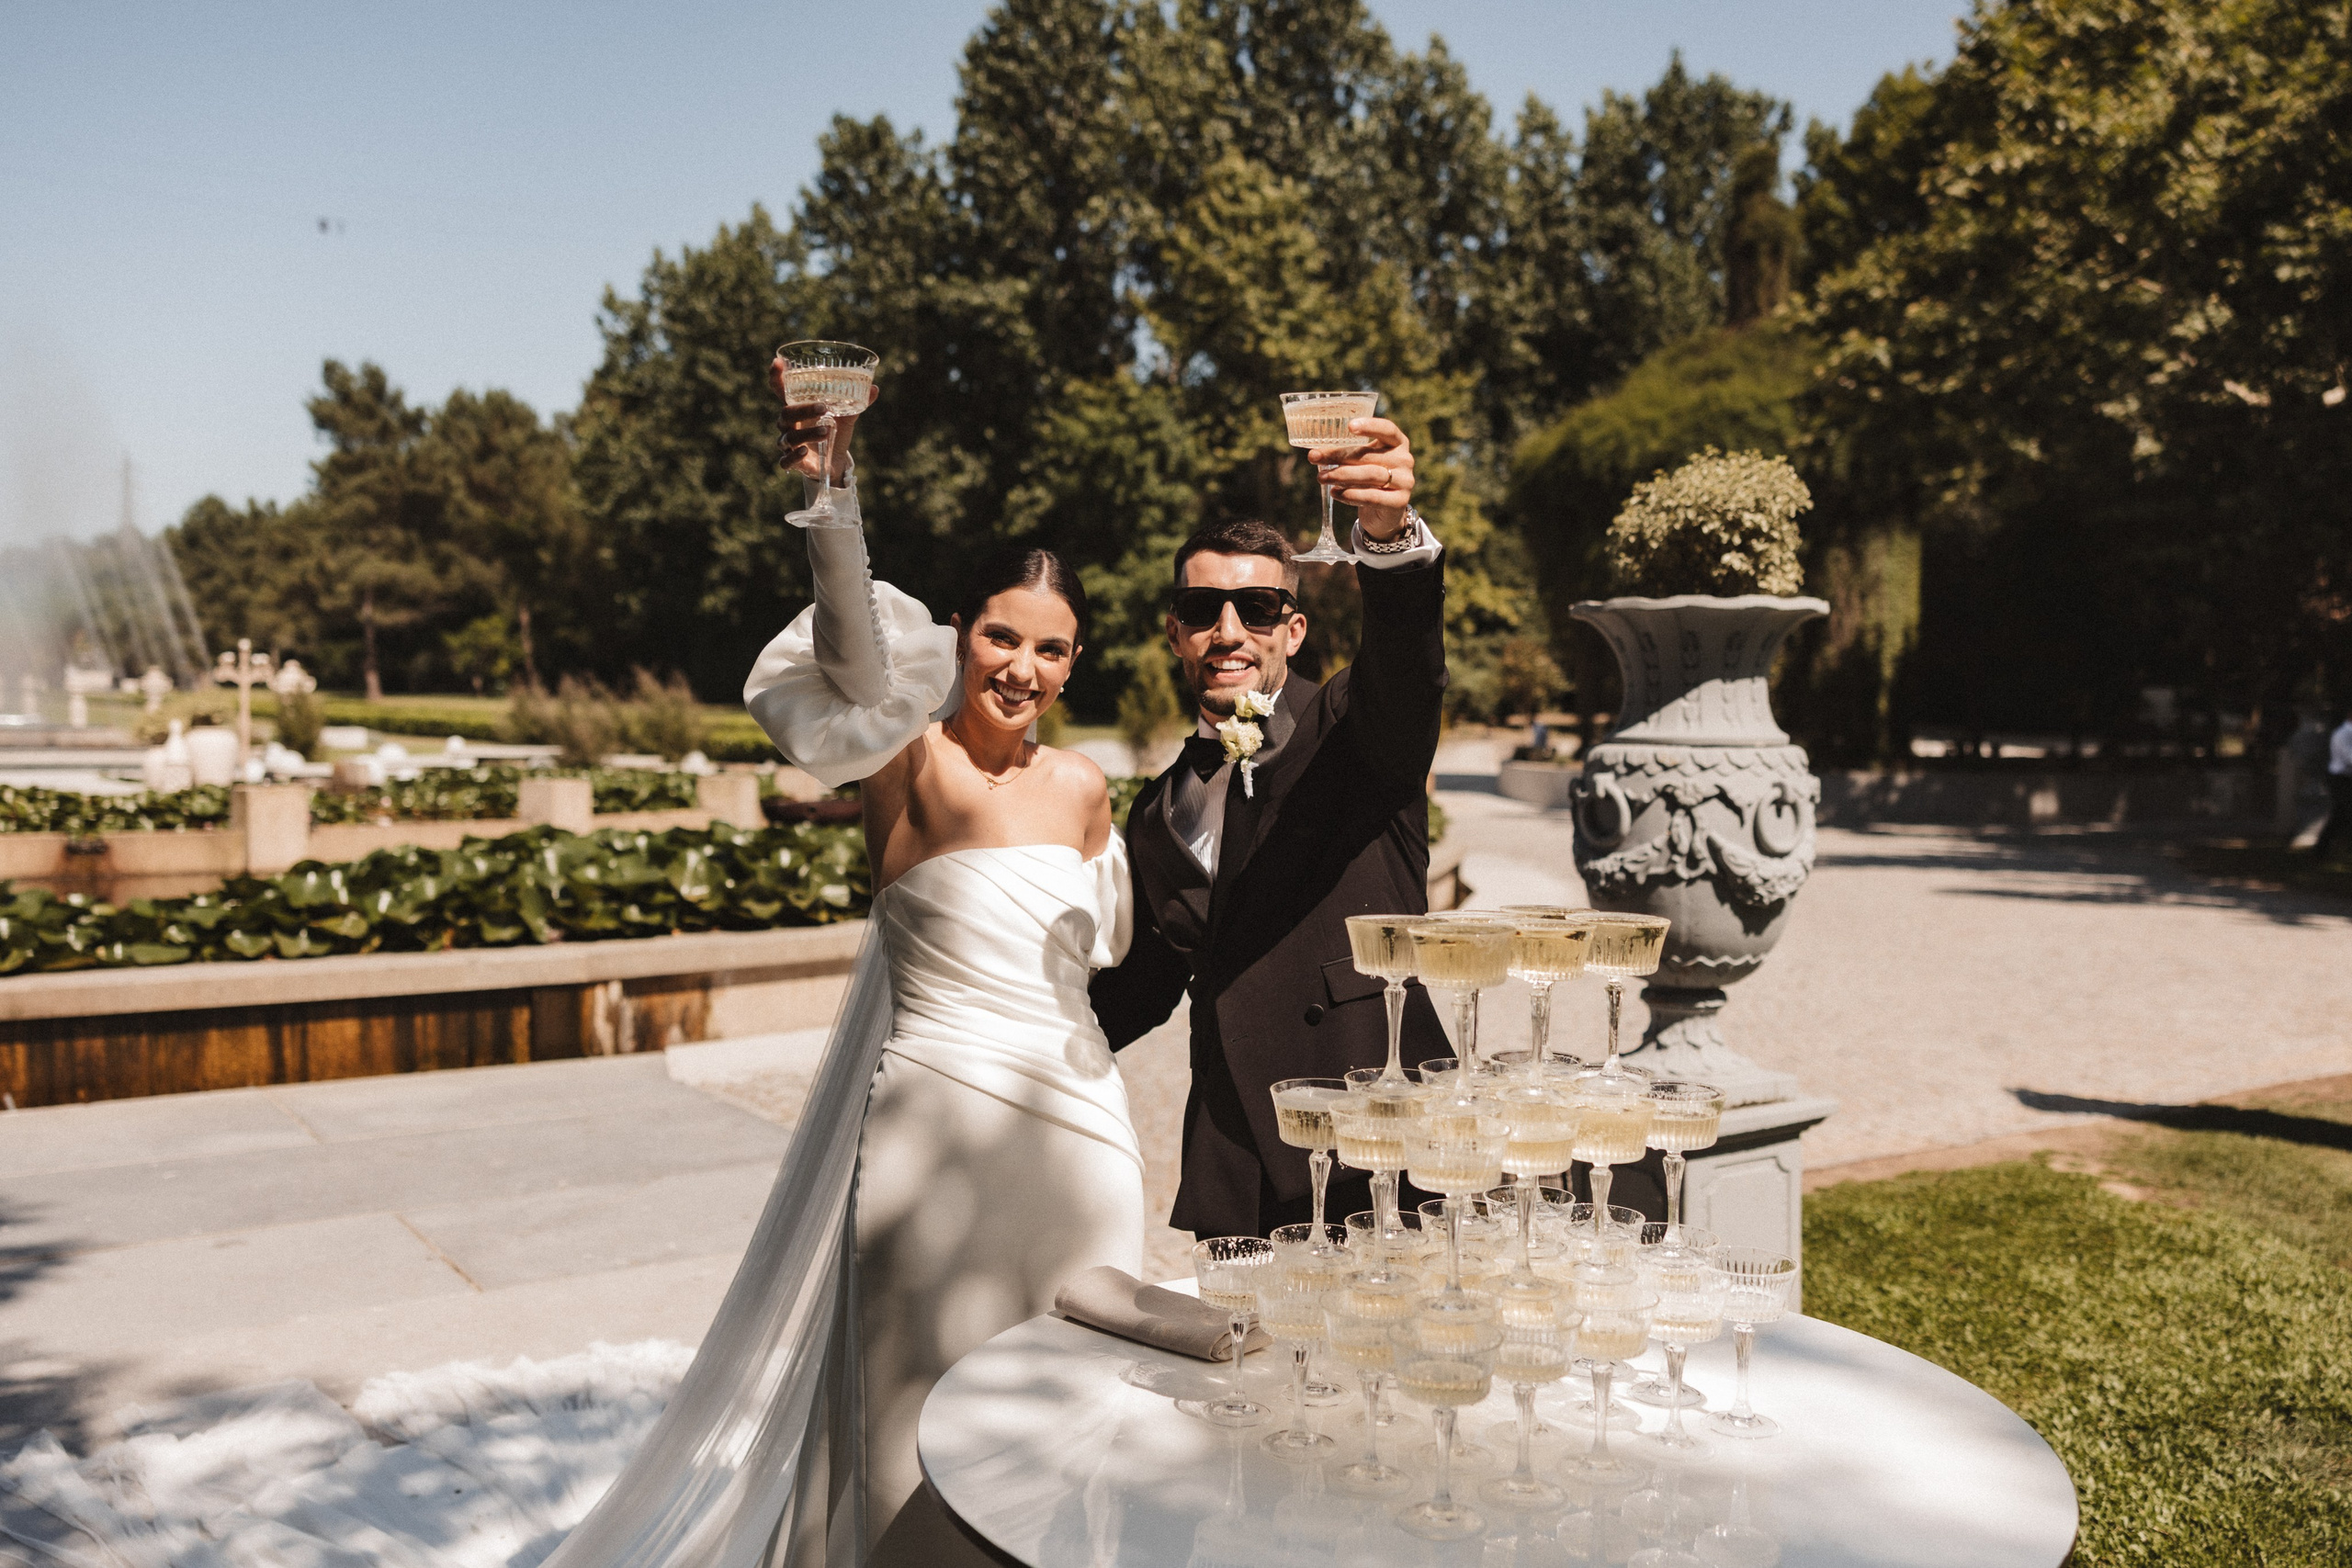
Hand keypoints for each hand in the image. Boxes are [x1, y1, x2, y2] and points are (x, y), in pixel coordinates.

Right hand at [769, 356, 878, 482]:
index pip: (781, 391)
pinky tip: (804, 452)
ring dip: (807, 433)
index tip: (777, 362)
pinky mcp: (795, 463)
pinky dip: (793, 456)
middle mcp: (790, 425)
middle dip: (803, 409)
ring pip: (789, 437)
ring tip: (826, 431)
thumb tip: (874, 388)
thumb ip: (857, 403)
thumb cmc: (834, 433)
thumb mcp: (846, 417)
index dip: (776, 377)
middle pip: (786, 414)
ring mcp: (789, 444)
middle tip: (823, 408)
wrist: (836, 462)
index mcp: (798, 408)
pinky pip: (785, 461)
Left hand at [1312, 417, 1414, 539]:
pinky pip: (1371, 496)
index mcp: (1397, 442)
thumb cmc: (1369, 479)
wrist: (1384, 512)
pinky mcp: (1399, 502)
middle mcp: (1405, 459)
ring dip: (1341, 475)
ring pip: (1370, 475)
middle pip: (1369, 455)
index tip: (1349, 426)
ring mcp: (1405, 481)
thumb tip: (1315, 453)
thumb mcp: (1363, 461)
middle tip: (1314, 457)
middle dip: (1338, 456)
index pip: (1387, 429)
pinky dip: (1350, 494)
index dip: (1370, 426)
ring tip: (1321, 477)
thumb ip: (1347, 453)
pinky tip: (1334, 492)